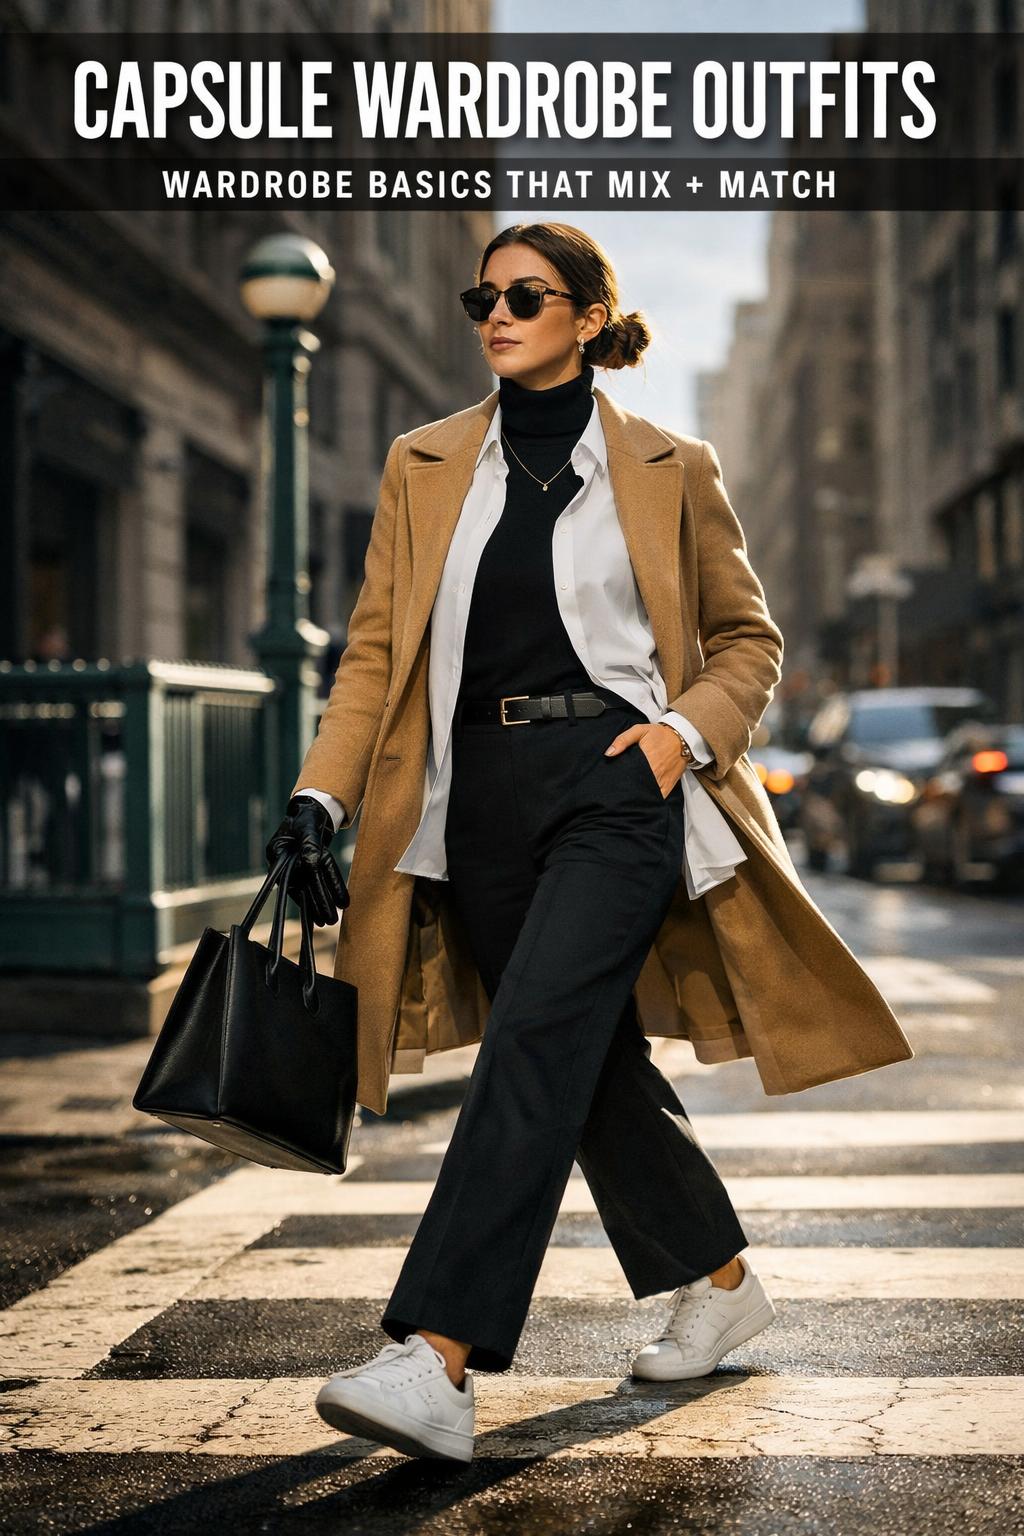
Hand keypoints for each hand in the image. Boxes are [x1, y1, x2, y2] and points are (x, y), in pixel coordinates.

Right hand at [265, 796, 349, 925]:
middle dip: (318, 902)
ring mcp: (291, 866)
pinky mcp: (301, 868)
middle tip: (330, 920)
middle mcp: (282, 862)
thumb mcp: (308, 826)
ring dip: (319, 903)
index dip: (315, 889)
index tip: (327, 903)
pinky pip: (313, 882)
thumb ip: (310, 844)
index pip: (298, 873)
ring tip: (328, 920)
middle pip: (302, 885)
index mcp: (278, 851)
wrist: (309, 811)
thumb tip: (312, 863)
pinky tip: (331, 906)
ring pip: (307, 887)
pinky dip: (323, 892)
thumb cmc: (307, 817)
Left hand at [604, 723, 687, 798]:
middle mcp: (655, 773)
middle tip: (619, 790)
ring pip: (647, 795)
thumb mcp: (639, 731)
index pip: (629, 777)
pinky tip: (642, 799)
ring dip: (638, 796)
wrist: (681, 738)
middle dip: (627, 790)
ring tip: (628, 796)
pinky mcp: (669, 785)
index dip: (620, 782)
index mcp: (647, 760)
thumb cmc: (660, 734)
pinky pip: (659, 798)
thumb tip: (608, 753)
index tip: (613, 783)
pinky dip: (650, 800)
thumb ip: (622, 740)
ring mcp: (663, 781)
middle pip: (637, 788)